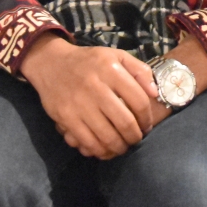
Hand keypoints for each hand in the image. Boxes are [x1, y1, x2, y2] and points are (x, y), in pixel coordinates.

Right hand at [20, 34, 160, 159]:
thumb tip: (155, 93)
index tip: (147, 126)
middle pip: (125, 122)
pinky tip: (105, 149)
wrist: (51, 64)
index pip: (138, 101)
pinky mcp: (66, 117)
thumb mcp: (116, 56)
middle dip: (135, 137)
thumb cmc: (89, 61)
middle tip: (136, 139)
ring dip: (120, 147)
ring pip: (108, 136)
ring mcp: (79, 103)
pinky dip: (100, 150)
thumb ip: (140, 70)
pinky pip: (88, 141)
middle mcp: (96, 86)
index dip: (147, 118)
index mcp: (111, 69)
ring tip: (123, 146)